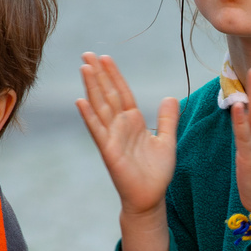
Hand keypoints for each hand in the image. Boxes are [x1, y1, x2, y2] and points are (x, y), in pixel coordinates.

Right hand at [76, 53, 178, 216]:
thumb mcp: (167, 140)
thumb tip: (169, 97)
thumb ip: (167, 119)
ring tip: (84, 67)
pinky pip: (97, 130)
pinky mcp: (109, 151)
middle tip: (87, 53)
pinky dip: (89, 116)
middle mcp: (120, 126)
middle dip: (99, 74)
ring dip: (92, 87)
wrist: (150, 197)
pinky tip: (80, 101)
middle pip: (108, 94)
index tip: (105, 57)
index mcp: (133, 121)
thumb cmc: (156, 172)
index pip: (123, 92)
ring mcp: (112, 137)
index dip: (114, 75)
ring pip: (100, 106)